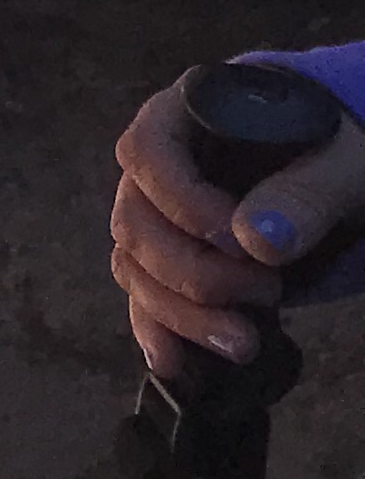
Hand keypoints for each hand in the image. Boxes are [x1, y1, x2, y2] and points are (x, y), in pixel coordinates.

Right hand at [110, 71, 364, 375]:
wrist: (349, 172)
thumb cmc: (348, 149)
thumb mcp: (347, 159)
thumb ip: (307, 191)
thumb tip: (254, 241)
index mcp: (188, 115)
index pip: (147, 153)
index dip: (180, 201)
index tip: (236, 240)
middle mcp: (160, 166)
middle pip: (135, 221)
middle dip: (193, 273)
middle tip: (268, 291)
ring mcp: (162, 217)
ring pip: (137, 267)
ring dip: (181, 313)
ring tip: (245, 342)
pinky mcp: (176, 263)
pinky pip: (145, 298)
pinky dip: (156, 332)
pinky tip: (176, 363)